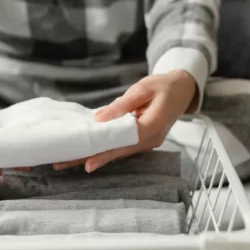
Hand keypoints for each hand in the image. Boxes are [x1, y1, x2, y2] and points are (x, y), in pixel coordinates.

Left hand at [54, 70, 197, 172]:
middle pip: (120, 151)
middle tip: (66, 164)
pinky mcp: (143, 139)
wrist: (182, 90)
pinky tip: (90, 151)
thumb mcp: (142, 89)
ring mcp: (149, 142)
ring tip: (71, 160)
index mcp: (154, 125)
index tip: (87, 161)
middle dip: (94, 158)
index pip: (126, 142)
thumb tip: (100, 119)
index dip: (106, 152)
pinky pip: (124, 146)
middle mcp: (152, 139)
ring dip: (98, 155)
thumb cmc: (164, 86)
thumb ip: (122, 105)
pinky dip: (107, 149)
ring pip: (120, 151)